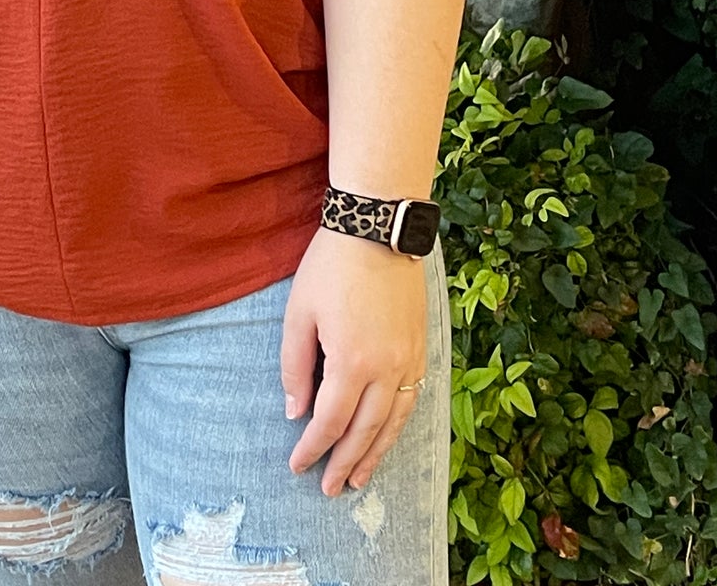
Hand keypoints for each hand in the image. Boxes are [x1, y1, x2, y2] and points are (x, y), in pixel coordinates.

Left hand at [281, 225, 427, 495]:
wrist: (378, 227)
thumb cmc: (331, 265)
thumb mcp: (299, 312)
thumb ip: (295, 366)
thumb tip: (296, 412)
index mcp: (352, 362)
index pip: (330, 421)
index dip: (313, 448)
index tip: (298, 466)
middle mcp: (387, 369)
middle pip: (365, 431)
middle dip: (345, 463)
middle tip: (330, 488)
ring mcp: (409, 359)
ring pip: (394, 422)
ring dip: (376, 454)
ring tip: (360, 478)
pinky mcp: (421, 347)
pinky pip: (412, 399)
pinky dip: (398, 424)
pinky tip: (386, 435)